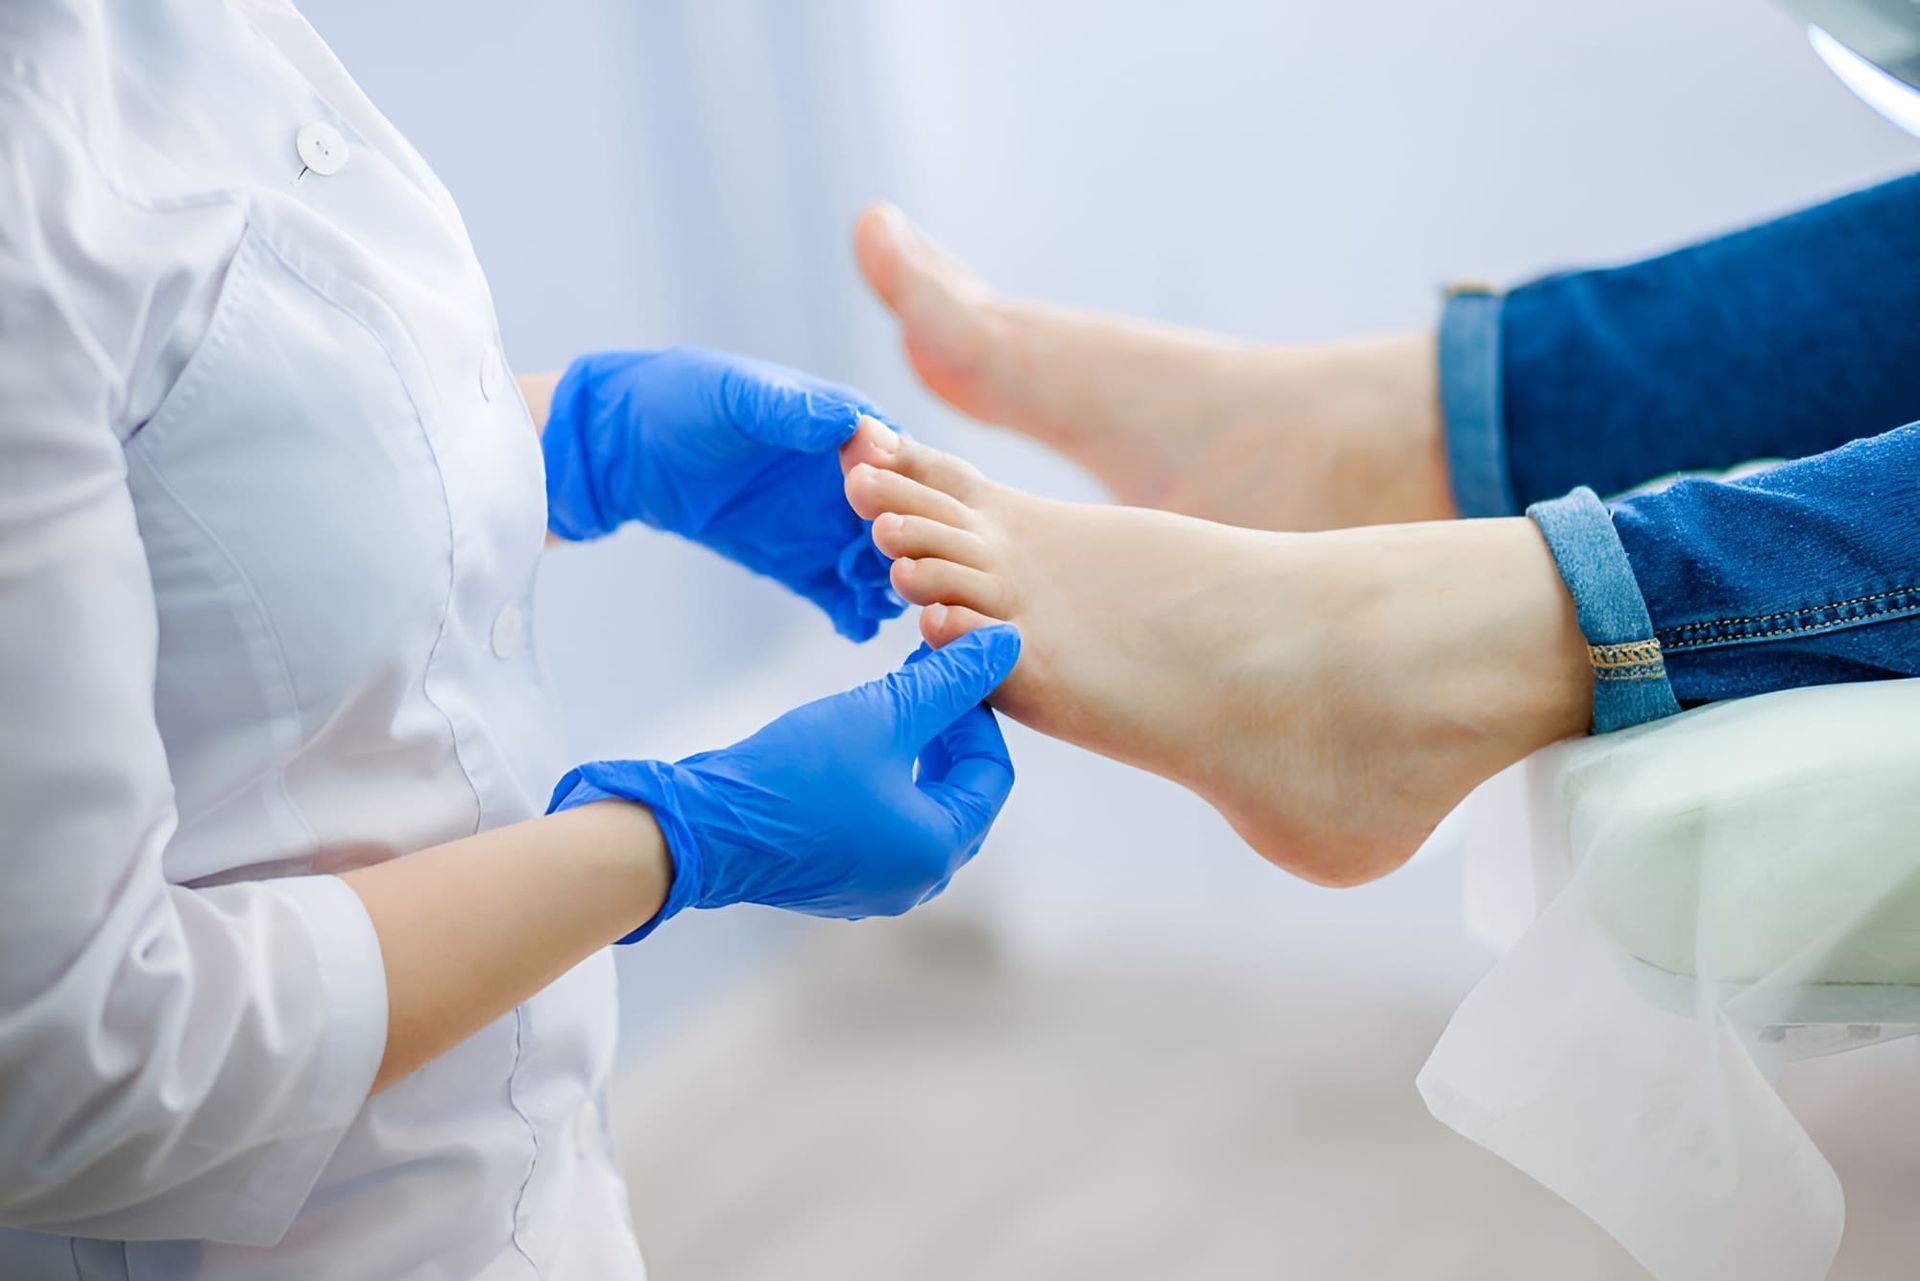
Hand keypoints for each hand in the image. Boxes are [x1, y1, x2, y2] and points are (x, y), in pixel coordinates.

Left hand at [541, 347, 904, 639]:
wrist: (627, 448)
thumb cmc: (682, 400)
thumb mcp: (737, 396)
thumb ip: (792, 410)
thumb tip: (853, 424)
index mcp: (848, 432)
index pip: (902, 465)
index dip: (909, 493)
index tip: (893, 518)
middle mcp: (850, 482)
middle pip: (904, 522)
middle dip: (906, 550)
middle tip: (889, 572)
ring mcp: (827, 525)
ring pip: (879, 564)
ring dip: (886, 586)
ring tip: (876, 603)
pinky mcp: (800, 563)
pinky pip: (839, 595)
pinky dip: (855, 614)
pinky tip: (855, 628)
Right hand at [548, 624, 1021, 936]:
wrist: (702, 829)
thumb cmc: (795, 772)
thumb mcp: (880, 714)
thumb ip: (948, 681)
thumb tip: (1006, 645)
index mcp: (937, 849)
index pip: (992, 772)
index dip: (977, 712)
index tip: (944, 668)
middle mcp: (915, 880)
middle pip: (960, 793)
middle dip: (948, 732)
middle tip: (922, 678)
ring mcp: (875, 886)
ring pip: (920, 807)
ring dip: (916, 753)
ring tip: (890, 701)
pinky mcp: (838, 880)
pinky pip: (882, 824)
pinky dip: (883, 781)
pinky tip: (855, 743)